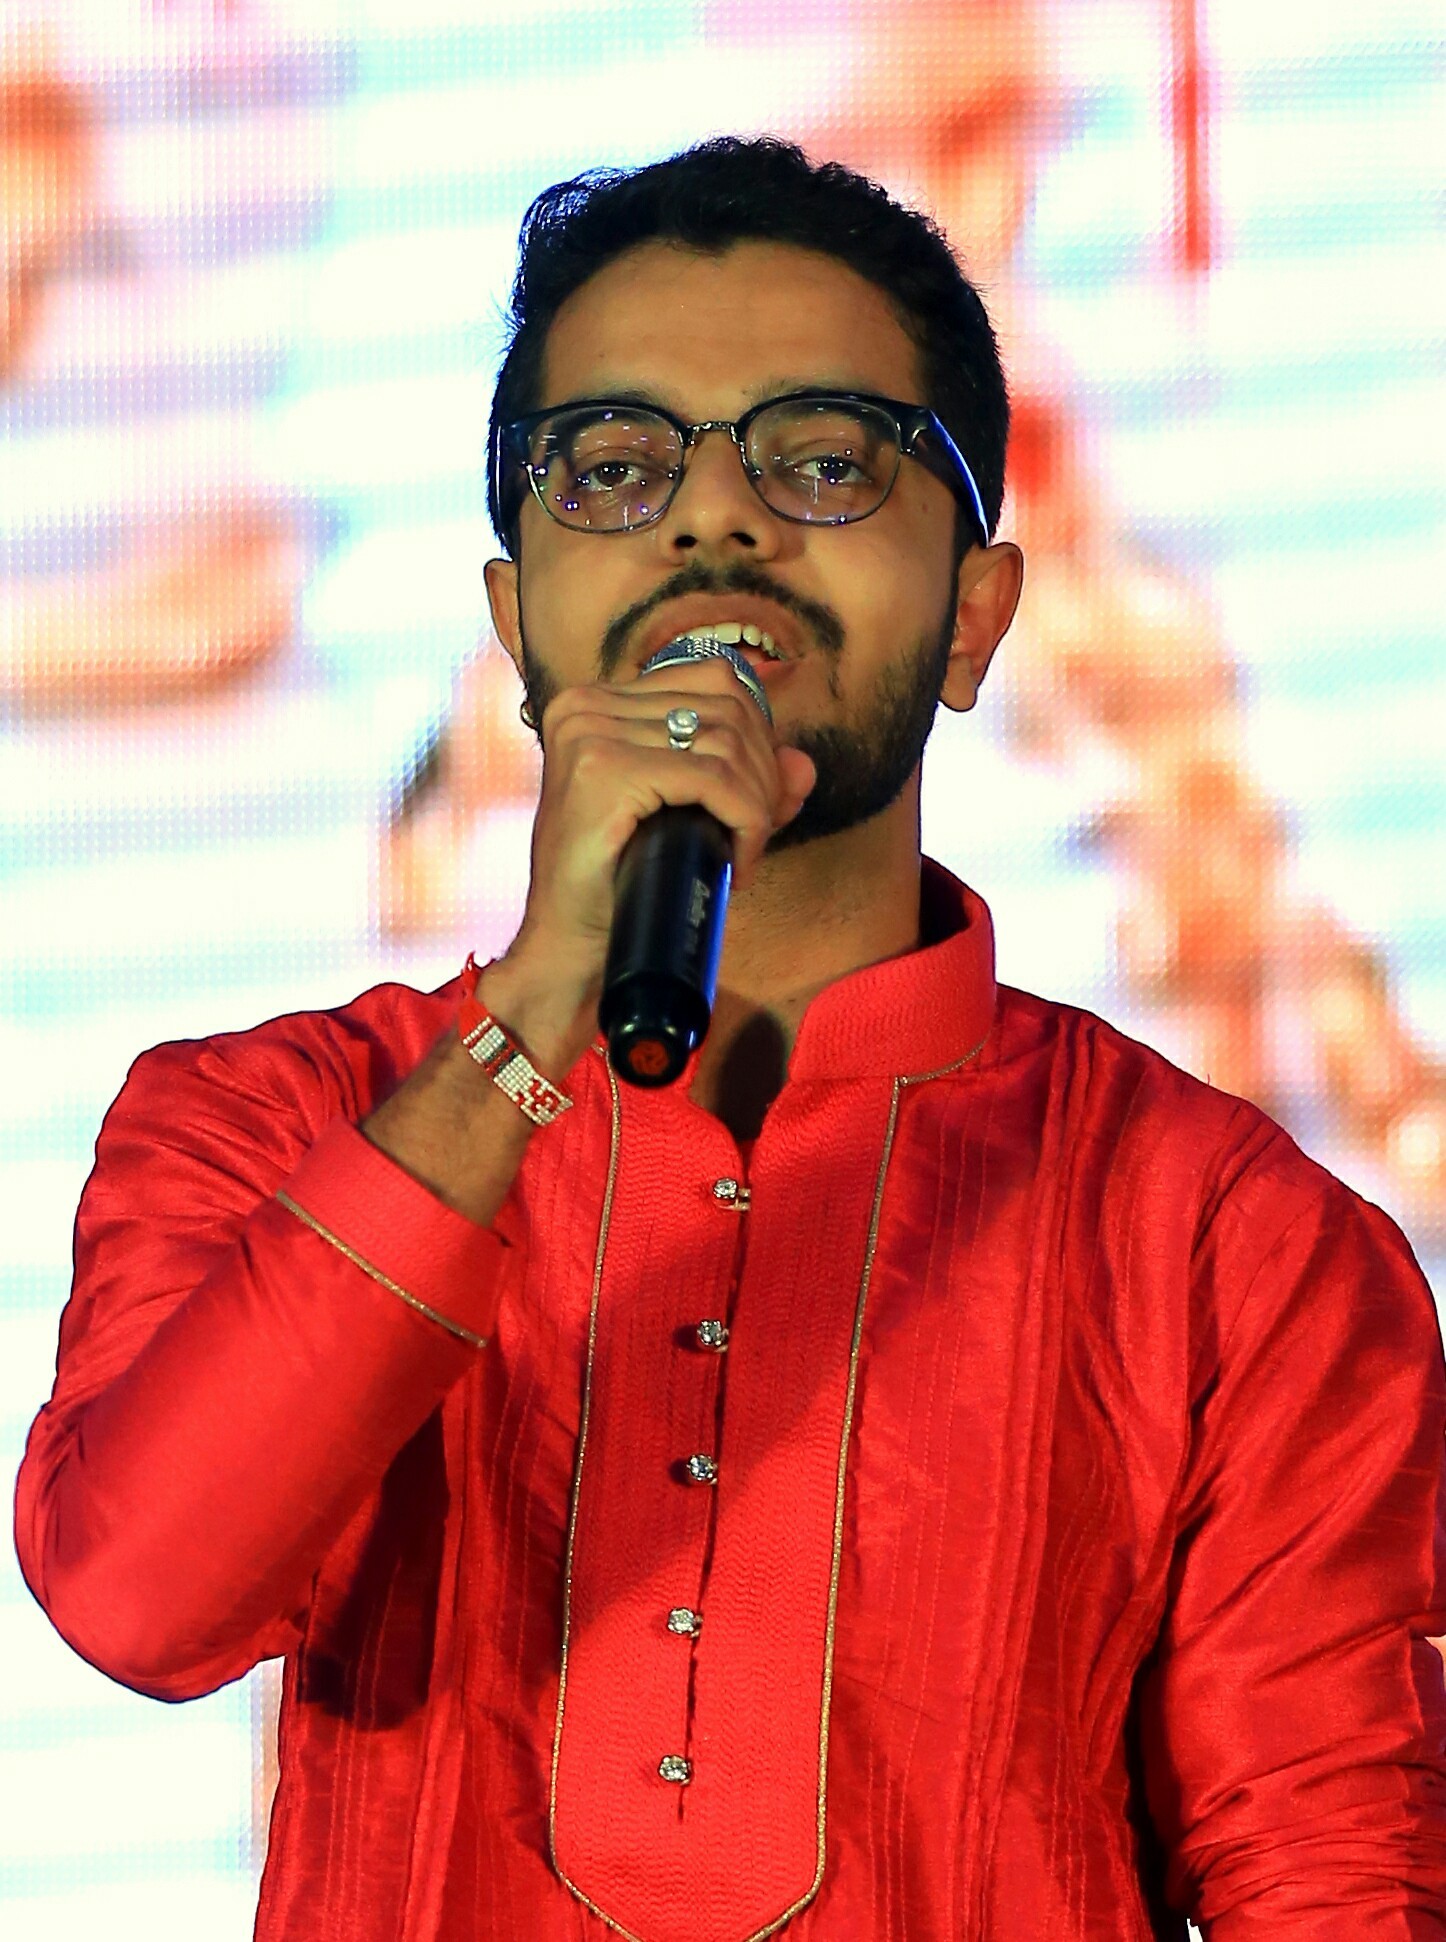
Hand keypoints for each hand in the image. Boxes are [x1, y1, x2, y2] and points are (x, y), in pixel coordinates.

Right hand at [490, 656, 815, 1064]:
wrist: (568, 946)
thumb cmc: (617, 883)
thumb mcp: (686, 816)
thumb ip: (743, 783)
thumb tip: (804, 765)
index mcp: (596, 700)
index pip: (714, 679)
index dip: (757, 738)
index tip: (757, 802)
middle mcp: (587, 704)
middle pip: (728, 707)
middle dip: (764, 774)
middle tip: (756, 836)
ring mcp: (591, 733)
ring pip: (727, 743)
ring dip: (757, 804)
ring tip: (743, 853)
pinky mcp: (605, 770)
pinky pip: (714, 779)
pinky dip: (744, 821)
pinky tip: (736, 863)